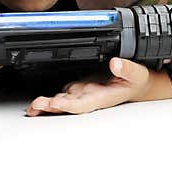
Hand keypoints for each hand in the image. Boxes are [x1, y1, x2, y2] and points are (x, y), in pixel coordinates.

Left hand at [25, 57, 155, 115]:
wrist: (139, 85)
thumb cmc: (138, 82)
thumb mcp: (137, 74)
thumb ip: (127, 69)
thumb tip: (116, 64)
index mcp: (103, 97)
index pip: (84, 104)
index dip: (68, 105)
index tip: (55, 103)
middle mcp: (91, 97)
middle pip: (68, 105)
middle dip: (51, 106)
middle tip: (36, 106)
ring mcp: (85, 93)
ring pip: (63, 100)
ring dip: (48, 103)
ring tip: (33, 106)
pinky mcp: (82, 87)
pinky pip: (64, 93)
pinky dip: (52, 96)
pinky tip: (40, 100)